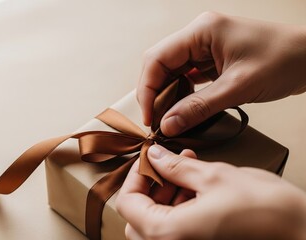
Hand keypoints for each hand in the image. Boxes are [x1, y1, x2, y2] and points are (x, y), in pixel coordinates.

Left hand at [116, 145, 305, 239]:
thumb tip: (155, 156)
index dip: (134, 177)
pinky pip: (176, 231)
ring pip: (157, 224)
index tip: (147, 160)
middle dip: (151, 187)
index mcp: (168, 234)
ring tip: (186, 171)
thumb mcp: (213, 176)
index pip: (127, 204)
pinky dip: (179, 209)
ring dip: (166, 196)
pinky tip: (195, 188)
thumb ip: (175, 166)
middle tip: (166, 165)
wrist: (303, 233)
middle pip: (138, 218)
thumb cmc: (267, 211)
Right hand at [137, 12, 305, 135]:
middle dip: (154, 92)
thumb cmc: (284, 60)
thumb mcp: (237, 87)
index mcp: (201, 31)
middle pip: (160, 63)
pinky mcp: (212, 57)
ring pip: (172, 70)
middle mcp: (199, 34)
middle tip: (156, 120)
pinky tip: (183, 108)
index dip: (147, 89)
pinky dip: (182, 93)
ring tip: (168, 117)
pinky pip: (187, 75)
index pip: (157, 58)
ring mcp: (205, 45)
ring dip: (167, 94)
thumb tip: (168, 124)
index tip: (149, 117)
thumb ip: (199, 107)